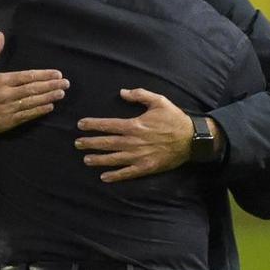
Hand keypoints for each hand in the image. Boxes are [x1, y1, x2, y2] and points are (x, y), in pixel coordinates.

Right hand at [0, 32, 67, 139]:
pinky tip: (49, 107)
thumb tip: (0, 35)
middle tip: (65, 83)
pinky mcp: (7, 122)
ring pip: (32, 102)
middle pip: (33, 89)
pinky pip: (26, 116)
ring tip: (61, 93)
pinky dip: (39, 111)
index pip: (27, 76)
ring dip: (48, 97)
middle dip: (51, 86)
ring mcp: (7, 109)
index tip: (57, 74)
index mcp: (1, 80)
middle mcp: (6, 94)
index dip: (44, 75)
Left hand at [75, 88, 215, 182]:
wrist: (191, 139)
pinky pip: (127, 173)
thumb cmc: (174, 118)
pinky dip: (115, 176)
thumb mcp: (159, 101)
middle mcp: (133, 142)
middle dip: (90, 143)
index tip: (80, 125)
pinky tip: (104, 177)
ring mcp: (139, 156)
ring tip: (86, 159)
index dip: (93, 125)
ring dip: (98, 159)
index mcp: (135, 125)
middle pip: (107, 143)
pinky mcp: (146, 167)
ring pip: (113, 159)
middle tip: (77, 143)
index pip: (108, 125)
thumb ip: (139, 95)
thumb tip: (122, 92)